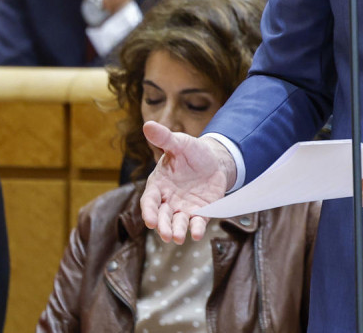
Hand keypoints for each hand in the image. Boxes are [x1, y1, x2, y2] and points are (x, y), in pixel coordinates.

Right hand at [140, 121, 235, 242]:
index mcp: (158, 185)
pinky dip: (196, 228)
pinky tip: (196, 234)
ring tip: (180, 238)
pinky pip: (197, 222)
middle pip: (162, 216)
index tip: (150, 220)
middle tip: (167, 235)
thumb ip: (164, 138)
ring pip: (178, 222)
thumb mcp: (179, 143)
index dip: (148, 211)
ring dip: (178, 230)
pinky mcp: (200, 211)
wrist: (214, 159)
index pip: (149, 201)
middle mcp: (168, 200)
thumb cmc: (192, 151)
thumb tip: (148, 124)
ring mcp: (183, 207)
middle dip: (164, 226)